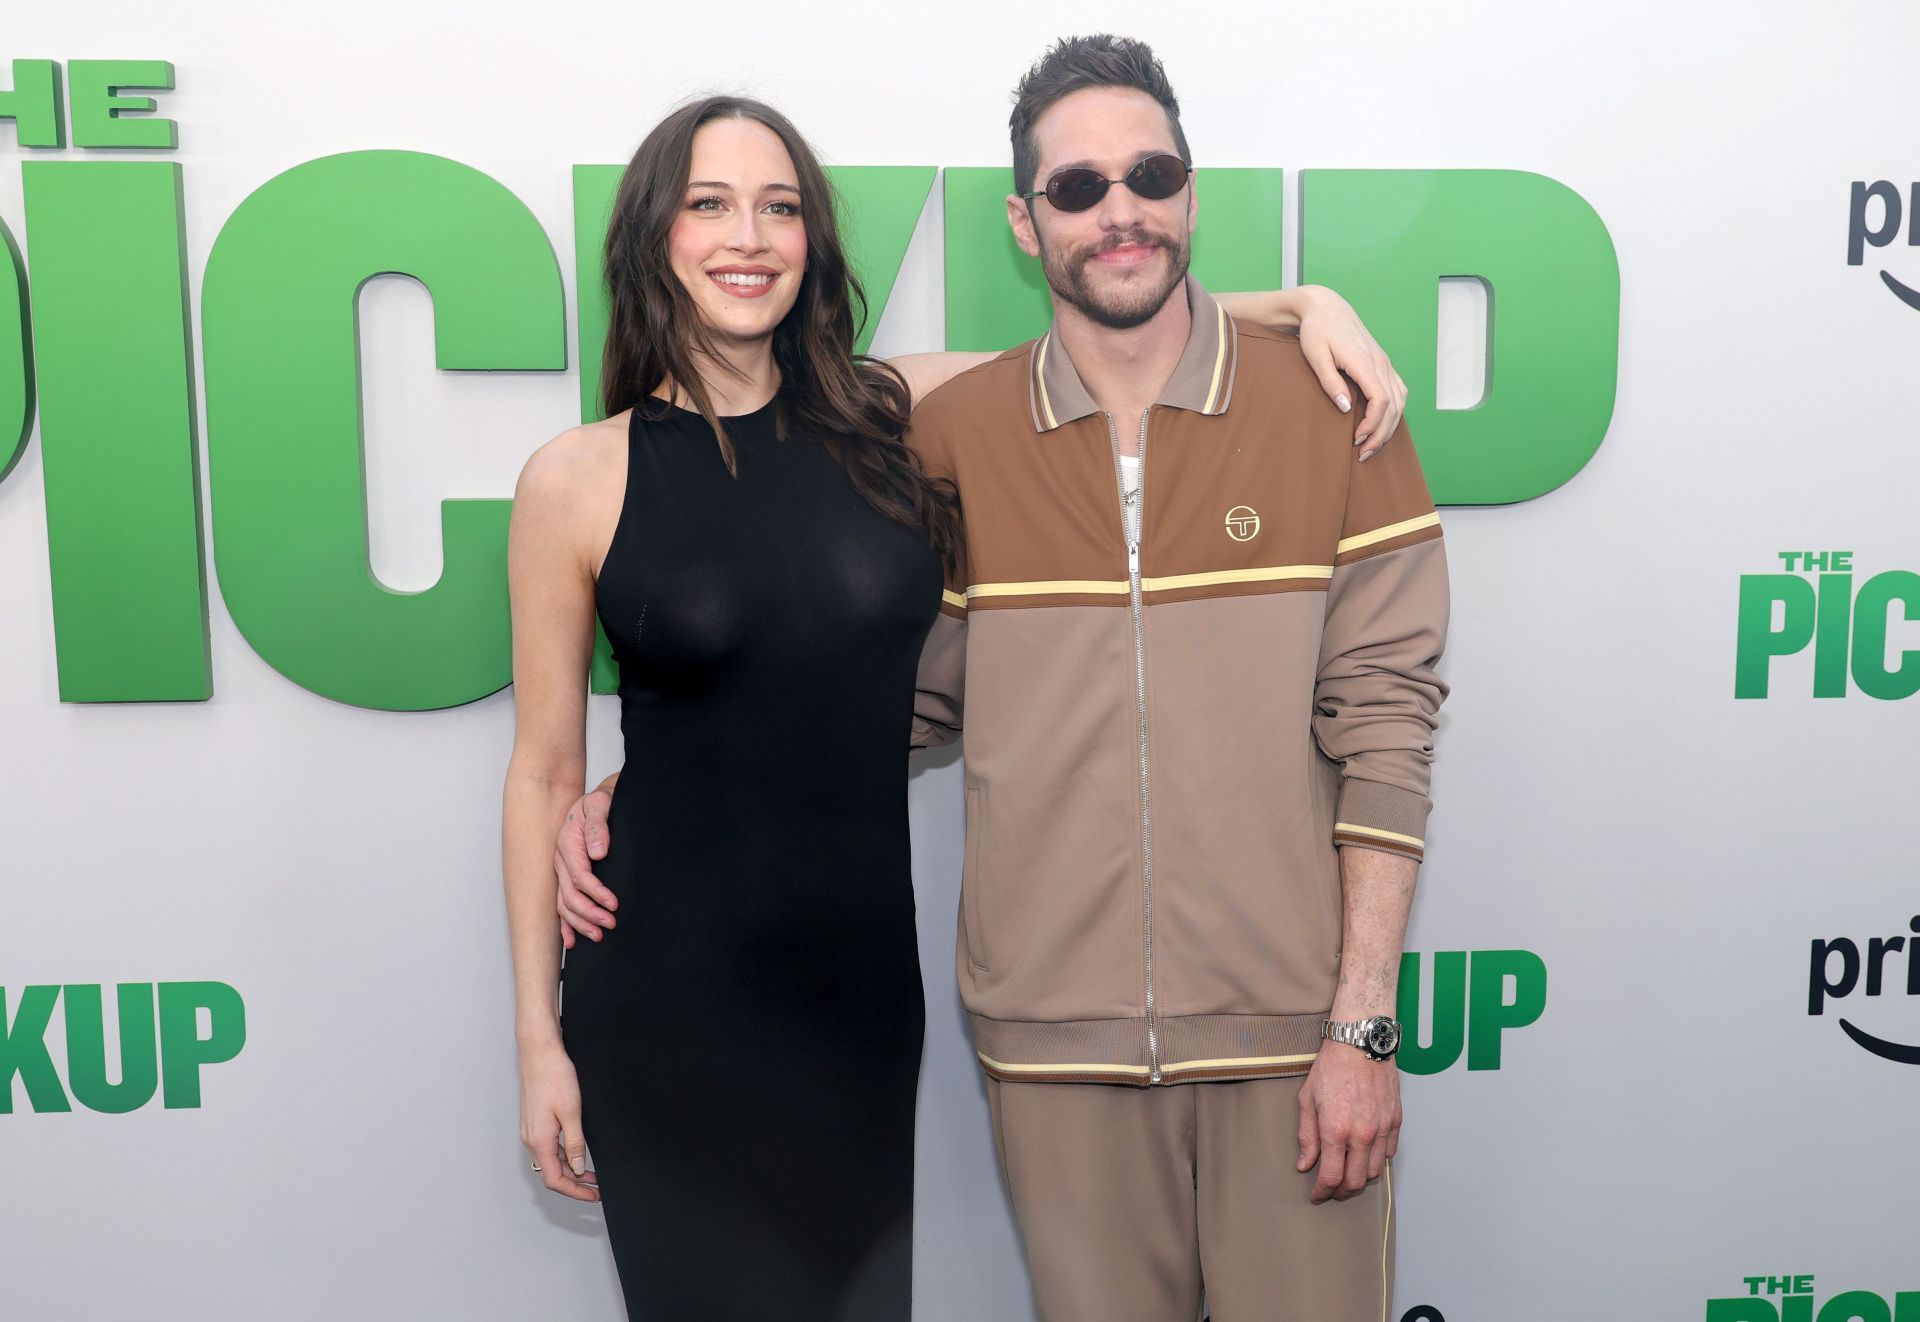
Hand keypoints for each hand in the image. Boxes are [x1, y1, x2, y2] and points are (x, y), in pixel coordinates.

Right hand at [519, 1038, 598, 1201]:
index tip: (592, 1195)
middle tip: (596, 1187)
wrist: (540, 1053)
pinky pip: (548, 1147)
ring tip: (591, 1173)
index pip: (555, 1180)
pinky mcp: (535, 1121)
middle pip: (552, 1173)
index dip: (575, 1191)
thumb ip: (574, 1143)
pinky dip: (563, 1155)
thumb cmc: (554, 1077)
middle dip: (574, 1183)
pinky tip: (577, 1152)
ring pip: (550, 1160)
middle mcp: (532, 1139)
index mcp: (539, 1141)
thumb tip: (577, 1167)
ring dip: (570, 1169)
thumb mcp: (571, 1113)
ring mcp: (532, 1130)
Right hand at [555, 785, 617, 948]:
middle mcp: (561, 860)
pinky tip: (572, 942)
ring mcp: (561, 871)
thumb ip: (599, 826)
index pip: (580, 876)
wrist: (596, 802)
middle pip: (569, 895)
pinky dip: (565, 925)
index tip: (614, 904)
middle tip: (610, 924)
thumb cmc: (600, 804)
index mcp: (567, 843)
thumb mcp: (600, 805)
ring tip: (598, 935)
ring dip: (579, 923)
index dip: (596, 893)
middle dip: (589, 913)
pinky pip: (561, 904)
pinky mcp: (566, 877)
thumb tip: (597, 852)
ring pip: (563, 904)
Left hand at [1293, 286, 1408, 461]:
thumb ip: (1330, 382)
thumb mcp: (1316, 356)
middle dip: (1381, 434)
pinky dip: (1394, 412)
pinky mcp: (1383, 363)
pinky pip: (1398, 391)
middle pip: (1394, 406)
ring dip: (1390, 426)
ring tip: (1372, 445)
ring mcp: (1385, 362)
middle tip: (1363, 454)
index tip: (1356, 440)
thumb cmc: (1316, 331)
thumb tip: (1345, 409)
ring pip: (1401, 400)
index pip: (1382, 400)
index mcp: (1365, 361)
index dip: (1372, 425)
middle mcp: (1381, 362)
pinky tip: (1382, 425)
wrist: (1326, 307)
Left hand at [1295, 1040, 1401, 1202]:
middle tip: (1331, 1190)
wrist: (1360, 1042)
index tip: (1317, 1195)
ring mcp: (1382, 1129)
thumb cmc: (1331, 1067)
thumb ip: (1307, 1136)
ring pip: (1374, 1171)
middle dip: (1341, 1192)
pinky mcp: (1395, 1120)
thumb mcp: (1307, 1099)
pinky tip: (1365, 1155)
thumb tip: (1305, 1164)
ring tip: (1348, 1173)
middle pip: (1355, 1182)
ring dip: (1360, 1178)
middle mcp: (1362, 1134)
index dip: (1322, 1192)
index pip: (1331, 1177)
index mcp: (1336, 1131)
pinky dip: (1377, 1160)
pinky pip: (1389, 1153)